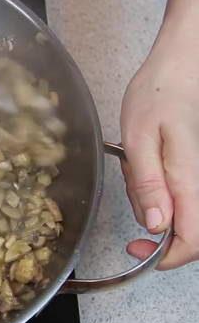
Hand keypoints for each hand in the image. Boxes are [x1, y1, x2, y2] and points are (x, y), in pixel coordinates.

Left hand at [120, 30, 198, 269]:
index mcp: (188, 179)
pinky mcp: (191, 170)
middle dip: (153, 225)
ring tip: (134, 164)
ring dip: (150, 201)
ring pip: (179, 212)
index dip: (167, 257)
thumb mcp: (138, 139)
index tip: (139, 251)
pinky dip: (154, 188)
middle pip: (189, 231)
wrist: (179, 66)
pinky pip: (177, 194)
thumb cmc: (157, 96)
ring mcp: (197, 176)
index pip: (194, 240)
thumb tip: (157, 226)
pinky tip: (142, 164)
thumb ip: (148, 184)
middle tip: (131, 188)